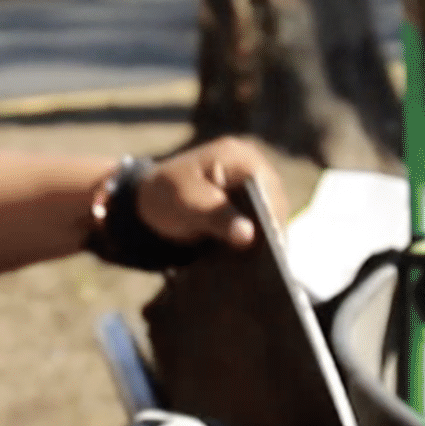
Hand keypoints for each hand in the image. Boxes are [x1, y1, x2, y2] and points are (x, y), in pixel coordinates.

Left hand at [136, 137, 287, 249]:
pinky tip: (259, 263)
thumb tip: (248, 234)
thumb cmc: (166, 196)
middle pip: (274, 201)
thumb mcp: (187, 205)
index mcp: (237, 157)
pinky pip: (262, 223)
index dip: (272, 215)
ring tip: (270, 269)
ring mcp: (253, 186)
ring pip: (271, 215)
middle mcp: (252, 167)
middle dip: (272, 230)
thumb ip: (217, 216)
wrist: (149, 203)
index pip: (267, 186)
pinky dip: (260, 240)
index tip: (274, 242)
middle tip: (274, 263)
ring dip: (269, 238)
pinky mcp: (250, 204)